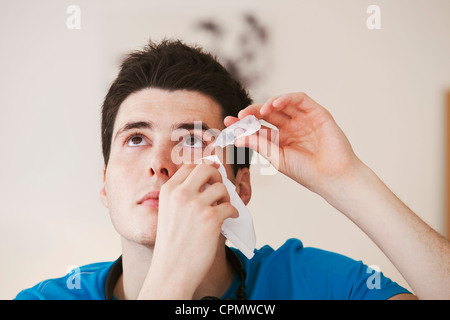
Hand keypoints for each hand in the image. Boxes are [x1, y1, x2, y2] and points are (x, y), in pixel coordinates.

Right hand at [138, 161, 237, 298]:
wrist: (171, 270)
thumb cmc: (172, 244)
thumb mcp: (168, 211)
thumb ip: (183, 195)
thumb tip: (209, 178)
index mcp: (168, 191)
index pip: (189, 166)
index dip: (203, 169)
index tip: (211, 176)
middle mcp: (181, 194)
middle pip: (206, 169)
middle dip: (216, 176)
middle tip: (219, 188)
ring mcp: (196, 206)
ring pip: (221, 187)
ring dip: (226, 197)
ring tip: (222, 207)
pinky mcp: (211, 219)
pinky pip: (230, 206)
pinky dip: (233, 212)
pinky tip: (229, 218)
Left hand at [225, 92, 362, 196]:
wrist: (333, 177)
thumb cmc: (307, 172)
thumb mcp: (277, 158)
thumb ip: (259, 145)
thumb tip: (237, 137)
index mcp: (280, 140)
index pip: (258, 128)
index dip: (243, 125)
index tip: (227, 123)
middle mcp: (291, 128)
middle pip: (267, 114)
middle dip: (252, 112)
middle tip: (239, 116)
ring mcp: (304, 119)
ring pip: (282, 104)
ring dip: (268, 104)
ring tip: (258, 112)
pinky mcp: (317, 113)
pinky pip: (300, 99)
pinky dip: (286, 98)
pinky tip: (275, 105)